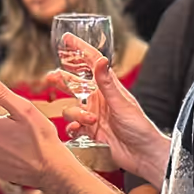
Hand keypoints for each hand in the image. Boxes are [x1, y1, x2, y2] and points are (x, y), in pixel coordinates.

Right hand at [45, 34, 169, 179]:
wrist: (142, 155)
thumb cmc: (139, 127)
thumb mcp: (122, 103)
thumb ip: (107, 83)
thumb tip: (101, 60)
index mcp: (108, 88)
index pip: (92, 63)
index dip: (79, 49)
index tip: (67, 38)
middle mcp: (99, 100)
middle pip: (74, 85)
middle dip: (61, 80)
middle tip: (50, 78)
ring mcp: (94, 116)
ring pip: (71, 108)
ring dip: (75, 114)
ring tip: (91, 121)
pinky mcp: (90, 132)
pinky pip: (72, 127)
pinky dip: (72, 128)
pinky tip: (78, 131)